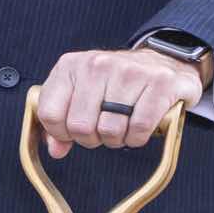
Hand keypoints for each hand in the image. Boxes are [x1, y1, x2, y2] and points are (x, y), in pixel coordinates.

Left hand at [33, 45, 201, 158]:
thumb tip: (56, 150)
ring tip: (122, 126)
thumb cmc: (115, 82)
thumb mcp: (80, 93)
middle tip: (101, 131)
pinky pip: (139, 128)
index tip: (73, 132)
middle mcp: (98, 64)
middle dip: (91, 139)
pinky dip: (137, 138)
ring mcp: (130, 71)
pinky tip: (138, 128)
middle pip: (80, 126)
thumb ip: (61, 120)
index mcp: (70, 66)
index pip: (50, 114)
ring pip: (109, 130)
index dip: (61, 134)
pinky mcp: (160, 83)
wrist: (163, 62)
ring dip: (116, 139)